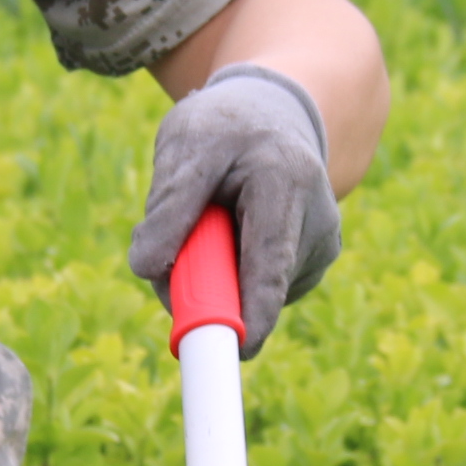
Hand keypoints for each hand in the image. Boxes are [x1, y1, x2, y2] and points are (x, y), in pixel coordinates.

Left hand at [128, 62, 339, 353]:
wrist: (271, 115)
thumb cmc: (223, 129)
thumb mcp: (187, 148)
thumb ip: (167, 207)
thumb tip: (144, 269)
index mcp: (286, 183)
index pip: (269, 262)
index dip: (252, 312)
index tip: (239, 350)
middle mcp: (317, 222)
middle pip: (254, 288)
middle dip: (203, 287)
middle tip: (172, 253)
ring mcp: (321, 247)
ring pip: (251, 294)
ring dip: (214, 276)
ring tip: (213, 220)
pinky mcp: (314, 264)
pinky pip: (257, 291)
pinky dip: (231, 275)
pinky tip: (234, 233)